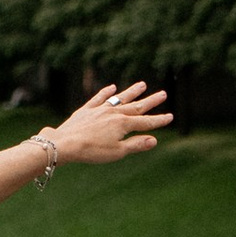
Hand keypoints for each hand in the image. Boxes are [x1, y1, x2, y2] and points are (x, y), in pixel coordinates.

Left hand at [48, 82, 170, 165]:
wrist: (65, 143)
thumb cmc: (92, 151)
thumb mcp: (117, 152)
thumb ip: (136, 144)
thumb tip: (154, 140)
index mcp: (123, 124)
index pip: (145, 122)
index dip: (159, 120)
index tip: (170, 116)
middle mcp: (113, 113)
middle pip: (136, 106)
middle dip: (150, 101)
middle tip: (163, 94)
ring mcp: (99, 109)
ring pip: (119, 99)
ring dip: (132, 92)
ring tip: (143, 85)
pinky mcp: (86, 110)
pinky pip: (98, 98)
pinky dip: (106, 93)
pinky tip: (112, 88)